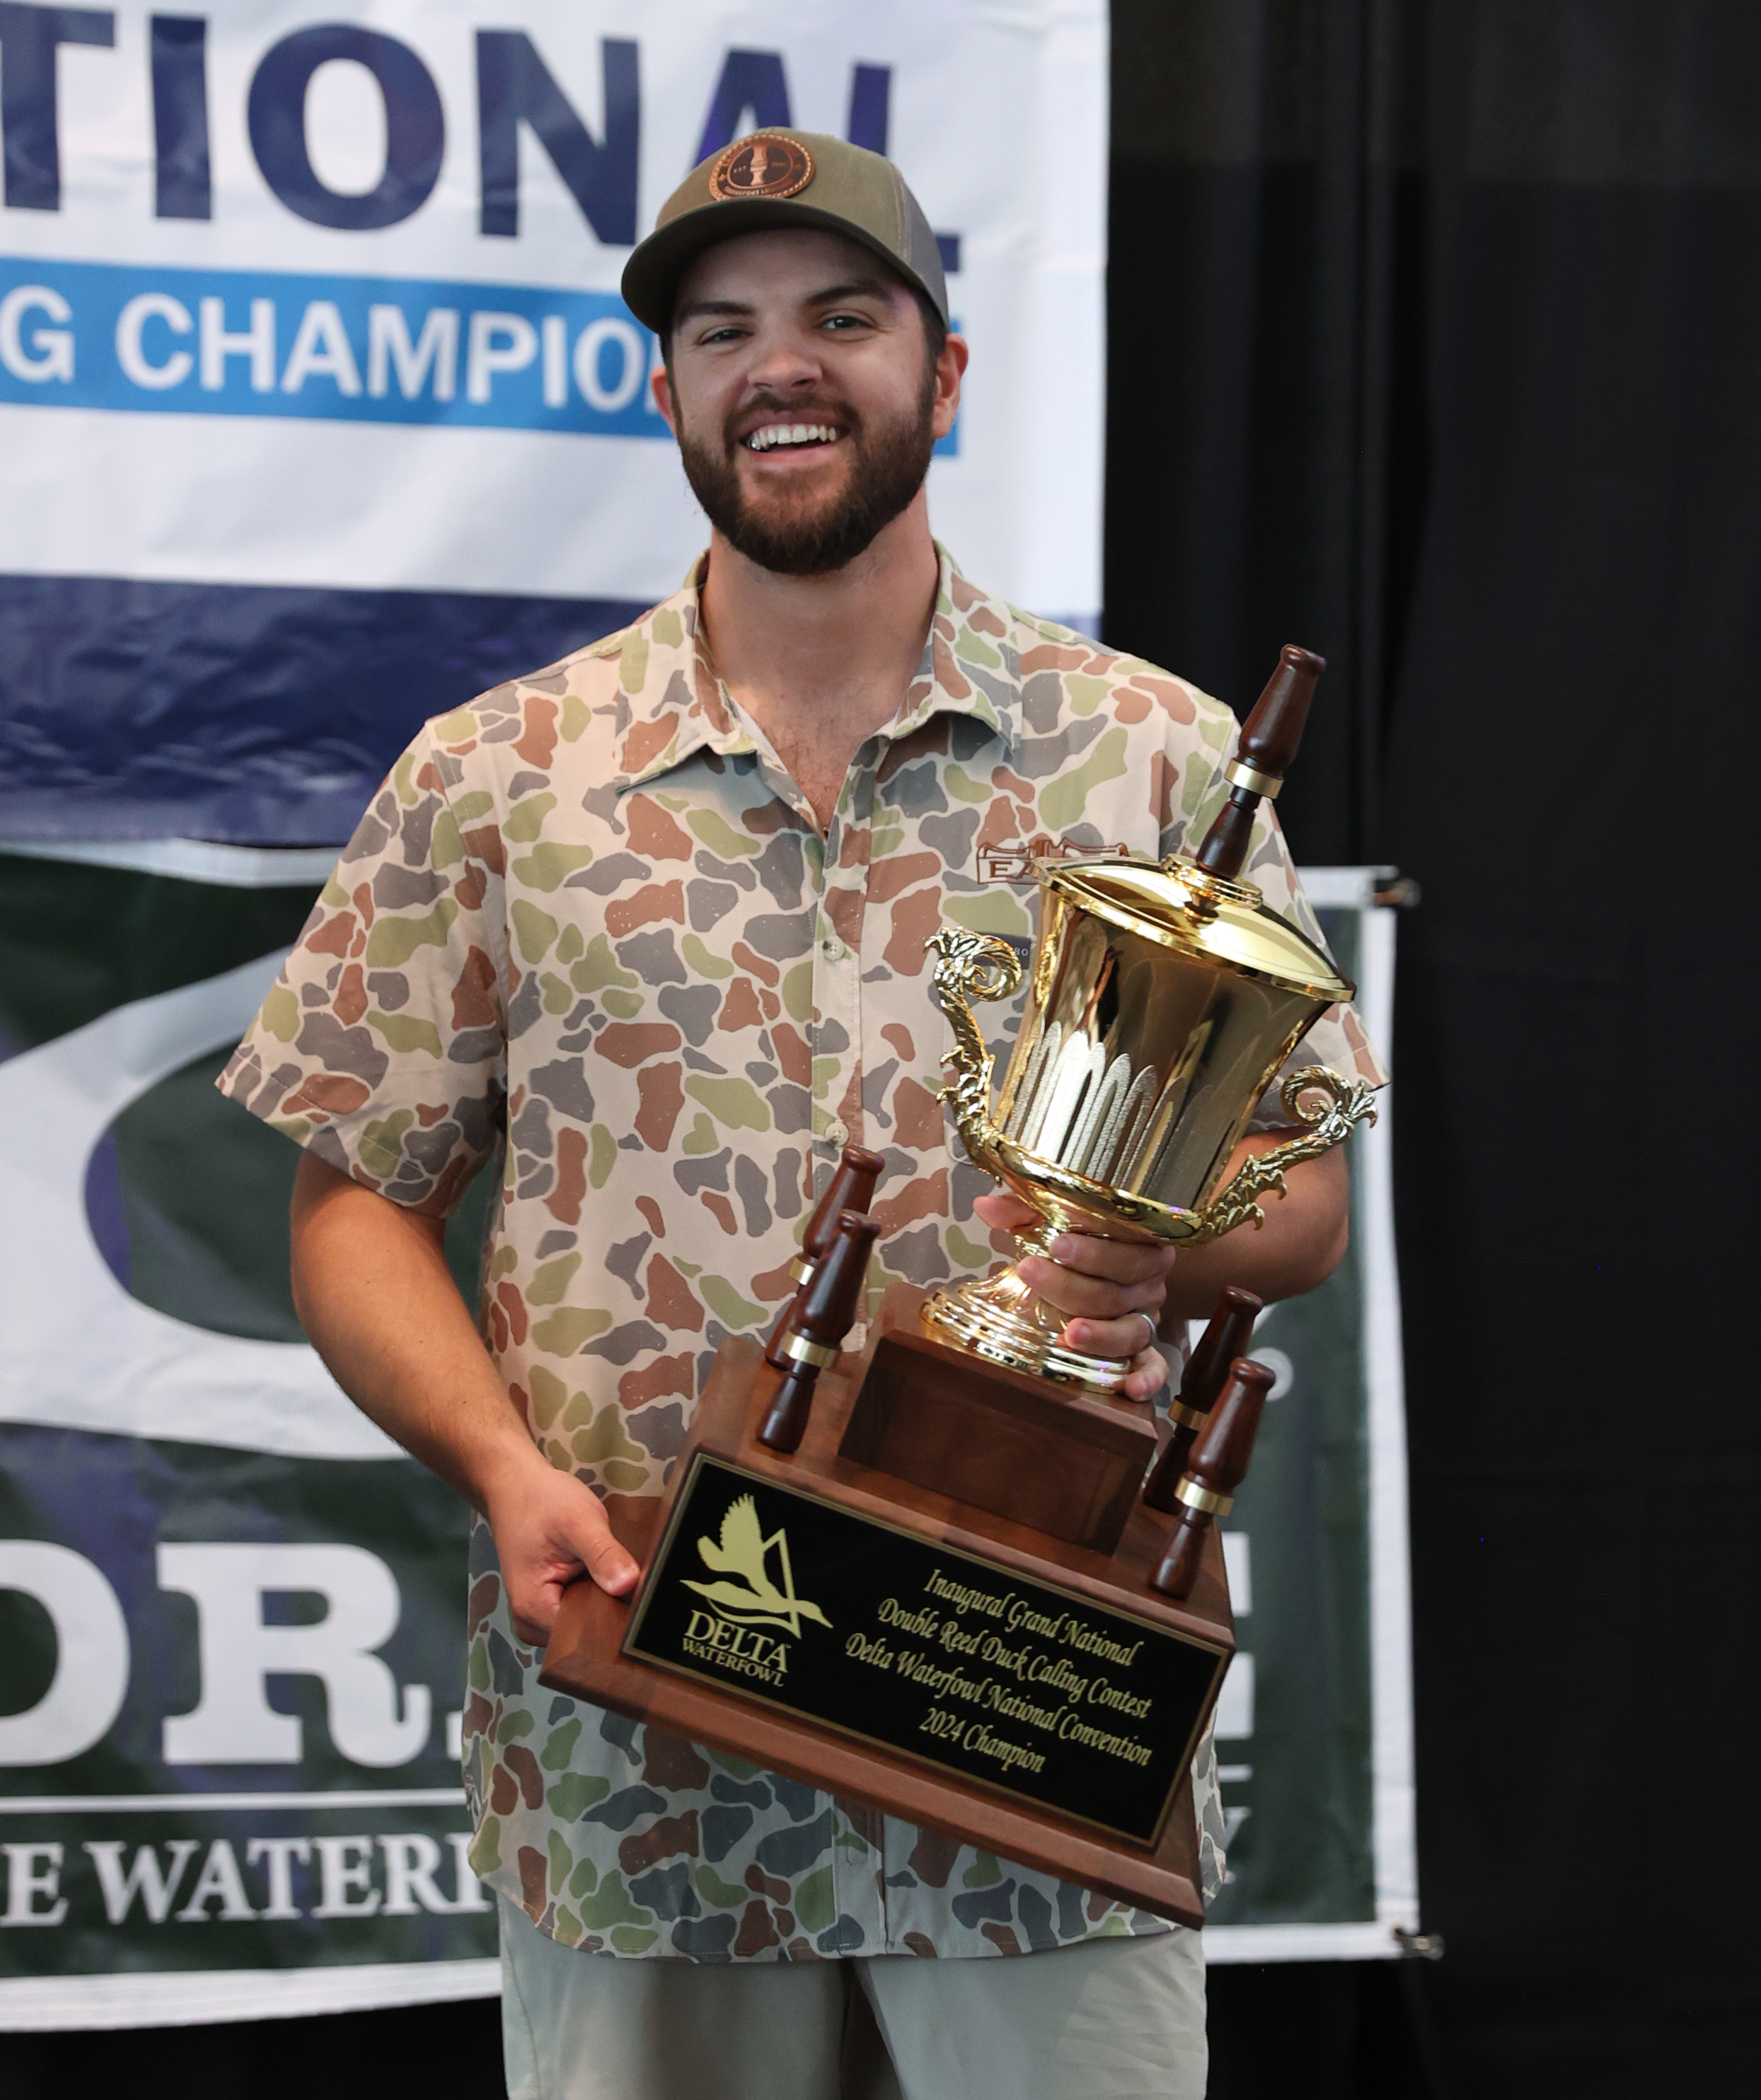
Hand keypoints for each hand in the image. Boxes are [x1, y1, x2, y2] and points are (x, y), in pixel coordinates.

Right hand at [481, 1447, 640, 1646]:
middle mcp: (533, 1622)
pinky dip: (595, 1593)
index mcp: (534, 1611)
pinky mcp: (549, 1604)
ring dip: (603, 1599)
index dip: (616, 1617)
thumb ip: (603, 1555)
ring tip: (609, 1569)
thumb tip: (629, 1585)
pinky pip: (581, 1610)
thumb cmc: (541, 1501)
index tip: (636, 1598)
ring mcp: (539, 1615)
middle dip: (611, 1609)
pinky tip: (600, 1572)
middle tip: (626, 1575)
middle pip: (587, 1633)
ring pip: (587, 1622)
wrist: (516, 1486)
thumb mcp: (578, 1521)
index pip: (586, 1637)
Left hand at [972, 1192, 1176, 1401]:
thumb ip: (1023, 1214)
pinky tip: (1131, 1390)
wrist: (1105, 1274)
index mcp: (1137, 1242)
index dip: (1090, 1244)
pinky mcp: (1145, 1349)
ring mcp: (1146, 1317)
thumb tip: (984, 1205)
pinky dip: (1147, 1378)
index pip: (1121, 1240)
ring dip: (1101, 1335)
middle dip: (1072, 1285)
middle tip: (1033, 1273)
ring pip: (1131, 1329)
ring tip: (1069, 1334)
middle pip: (1115, 1289)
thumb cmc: (1075, 1245)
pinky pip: (1154, 1366)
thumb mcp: (1054, 1225)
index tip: (1053, 1242)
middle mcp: (1147, 1281)